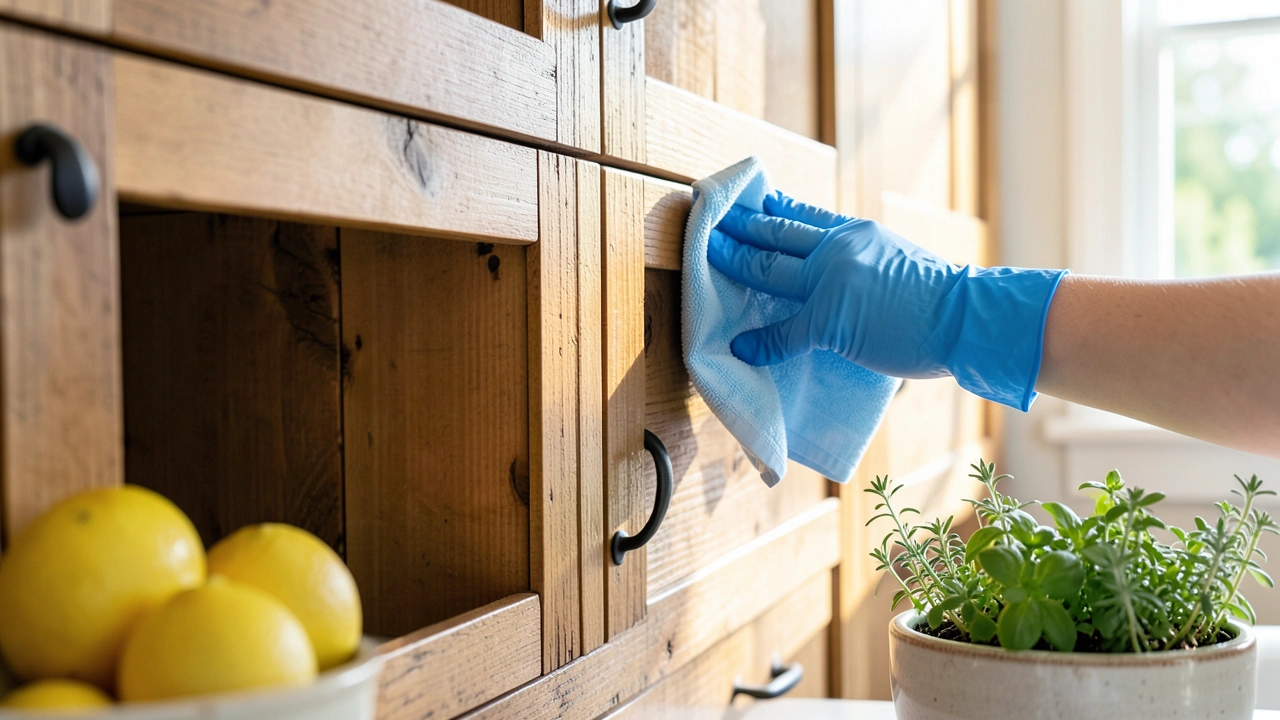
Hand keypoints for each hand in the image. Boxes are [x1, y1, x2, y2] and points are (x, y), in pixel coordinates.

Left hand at [707, 190, 1067, 410]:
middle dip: (737, 226)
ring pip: (768, 267)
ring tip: (706, 257)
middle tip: (707, 219)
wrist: (967, 316)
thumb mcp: (900, 259)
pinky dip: (760, 341)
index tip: (745, 201)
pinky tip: (741, 347)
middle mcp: (837, 248)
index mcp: (856, 233)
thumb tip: (850, 279)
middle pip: (774, 232)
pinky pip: (784, 332)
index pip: (801, 215)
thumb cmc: (945, 299)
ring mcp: (830, 282)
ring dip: (733, 261)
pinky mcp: (830, 320)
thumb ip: (865, 263)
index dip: (769, 207)